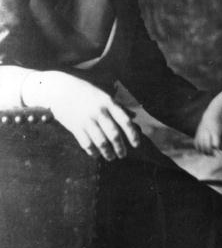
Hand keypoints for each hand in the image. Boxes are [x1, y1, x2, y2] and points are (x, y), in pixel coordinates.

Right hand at [24, 71, 140, 159]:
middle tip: (122, 155)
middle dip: (120, 148)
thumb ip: (117, 106)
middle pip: (114, 134)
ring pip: (101, 142)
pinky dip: (92, 152)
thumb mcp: (103, 95)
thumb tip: (133, 117)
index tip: (136, 144)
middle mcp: (99, 112)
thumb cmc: (84, 92)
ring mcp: (86, 120)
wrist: (59, 89)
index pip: (125, 121)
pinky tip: (96, 154)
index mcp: (108, 102)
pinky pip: (86, 144)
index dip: (132, 134)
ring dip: (108, 153)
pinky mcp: (75, 127)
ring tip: (111, 157)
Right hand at [194, 114, 221, 155]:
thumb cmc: (220, 125)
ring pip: (200, 146)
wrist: (211, 116)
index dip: (216, 148)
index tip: (218, 149)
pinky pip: (196, 143)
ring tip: (208, 154)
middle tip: (213, 155)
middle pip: (207, 146)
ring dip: (204, 152)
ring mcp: (201, 133)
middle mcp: (207, 133)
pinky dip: (198, 148)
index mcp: (215, 133)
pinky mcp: (197, 133)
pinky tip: (202, 150)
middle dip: (209, 152)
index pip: (215, 144)